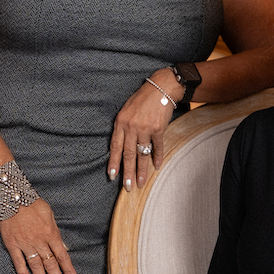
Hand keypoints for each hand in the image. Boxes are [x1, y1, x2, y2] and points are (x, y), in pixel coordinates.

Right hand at [0, 199, 77, 273]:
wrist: (11, 196)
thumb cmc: (32, 204)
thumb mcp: (50, 214)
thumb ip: (57, 232)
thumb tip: (64, 247)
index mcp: (51, 234)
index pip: (63, 256)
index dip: (69, 271)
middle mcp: (39, 241)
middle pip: (51, 265)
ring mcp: (25, 244)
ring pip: (36, 267)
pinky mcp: (12, 245)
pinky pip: (18, 262)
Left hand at [108, 69, 183, 191]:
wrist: (161, 87)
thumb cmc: (143, 99)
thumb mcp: (127, 110)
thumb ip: (123, 127)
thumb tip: (121, 146)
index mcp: (120, 122)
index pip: (115, 146)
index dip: (113, 162)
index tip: (112, 176)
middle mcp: (131, 126)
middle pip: (128, 154)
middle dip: (127, 172)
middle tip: (128, 187)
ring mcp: (145, 128)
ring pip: (142, 154)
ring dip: (142, 170)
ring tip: (140, 183)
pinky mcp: (159, 128)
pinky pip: (157, 147)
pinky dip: (157, 157)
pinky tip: (157, 167)